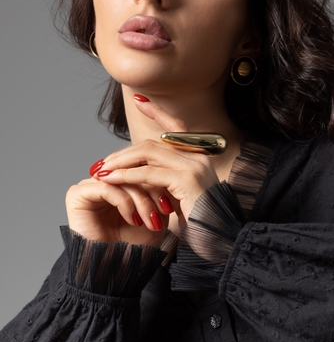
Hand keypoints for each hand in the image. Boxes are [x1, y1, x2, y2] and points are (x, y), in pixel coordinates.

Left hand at [66, 99, 219, 245]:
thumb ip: (166, 182)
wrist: (223, 242)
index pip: (177, 128)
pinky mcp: (187, 180)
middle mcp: (200, 157)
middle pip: (155, 143)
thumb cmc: (203, 226)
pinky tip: (112, 180)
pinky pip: (149, 173)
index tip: (139, 99)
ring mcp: (195, 166)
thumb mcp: (181, 198)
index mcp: (201, 159)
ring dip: (121, 162)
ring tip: (102, 171)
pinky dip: (127, 176)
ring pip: (149, 153)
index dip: (158, 111)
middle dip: (125, 152)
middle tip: (102, 163)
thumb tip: (141, 174)